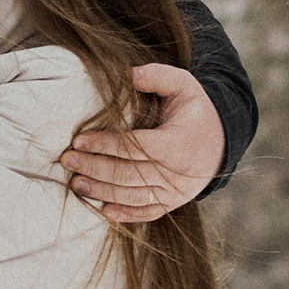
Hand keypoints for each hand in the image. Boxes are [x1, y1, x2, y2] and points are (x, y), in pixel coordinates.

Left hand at [63, 63, 223, 217]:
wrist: (221, 142)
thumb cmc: (195, 111)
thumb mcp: (184, 85)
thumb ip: (158, 75)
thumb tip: (130, 74)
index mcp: (177, 143)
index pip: (134, 147)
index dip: (104, 144)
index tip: (78, 140)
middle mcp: (176, 173)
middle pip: (128, 174)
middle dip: (94, 167)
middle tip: (67, 160)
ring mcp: (175, 192)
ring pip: (133, 195)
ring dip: (101, 191)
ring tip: (76, 183)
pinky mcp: (173, 202)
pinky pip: (147, 212)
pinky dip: (125, 214)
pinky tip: (104, 209)